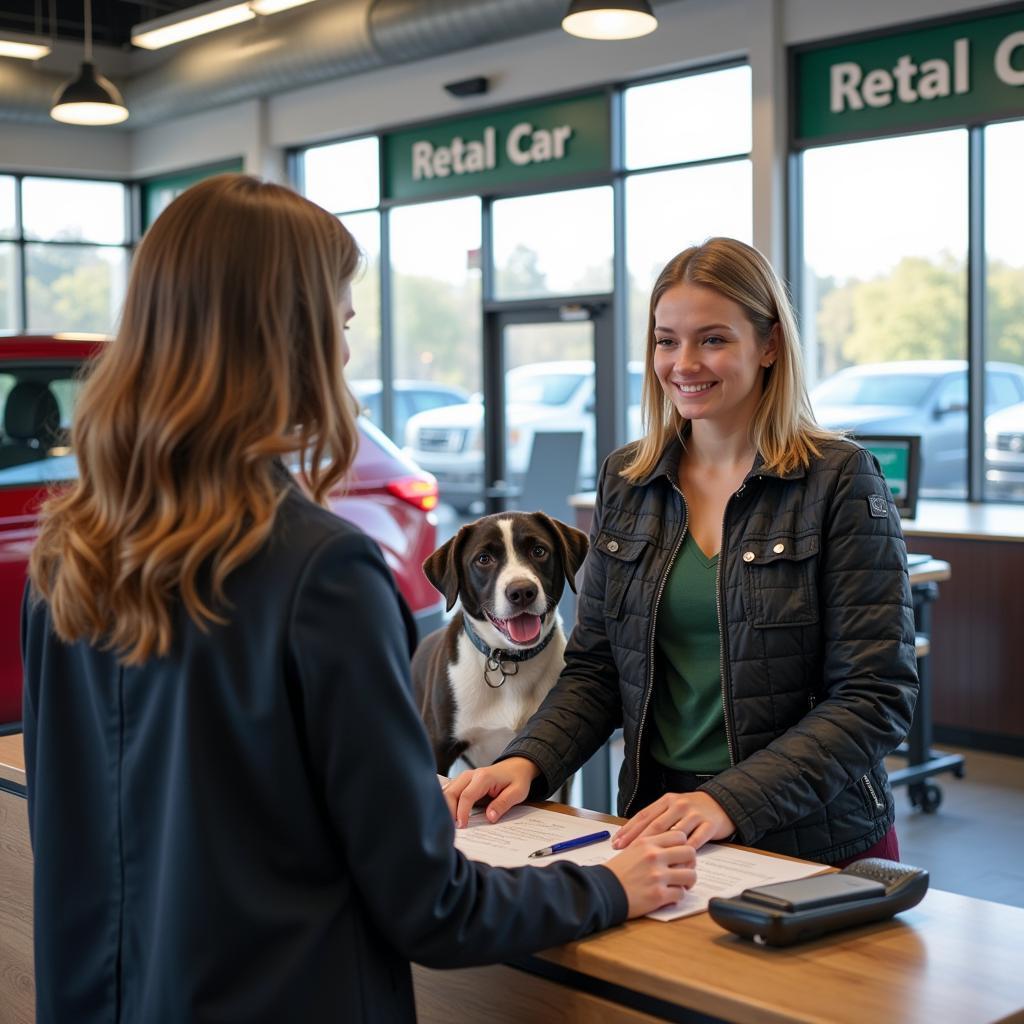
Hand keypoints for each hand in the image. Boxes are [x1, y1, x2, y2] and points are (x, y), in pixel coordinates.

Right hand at [443, 757, 539, 828]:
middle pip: (451, 792)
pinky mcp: (463, 782)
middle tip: (452, 829)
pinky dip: (447, 803)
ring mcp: (465, 777)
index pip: (466, 796)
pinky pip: (450, 791)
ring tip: (449, 824)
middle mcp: (471, 775)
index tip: (462, 827)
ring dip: (446, 807)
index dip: (462, 812)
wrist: (516, 766)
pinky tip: (450, 815)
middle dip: (448, 811)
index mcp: (483, 777)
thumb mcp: (517, 792)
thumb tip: (490, 817)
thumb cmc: (516, 779)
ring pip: (447, 791)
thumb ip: (503, 804)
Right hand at [605, 833, 697, 916]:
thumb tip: (672, 846)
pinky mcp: (658, 895)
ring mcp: (657, 876)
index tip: (680, 853)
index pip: (680, 836)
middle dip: (690, 863)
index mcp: (647, 842)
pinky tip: (670, 896)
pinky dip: (677, 896)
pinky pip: (681, 894)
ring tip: (680, 885)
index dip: (683, 845)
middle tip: (684, 870)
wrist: (603, 890)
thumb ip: (652, 845)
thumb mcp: (632, 849)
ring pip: (690, 875)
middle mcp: (654, 856)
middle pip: (690, 853)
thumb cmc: (617, 871)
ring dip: (688, 882)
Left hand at [611, 791, 734, 851]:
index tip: (616, 842)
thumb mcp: (673, 808)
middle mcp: (679, 805)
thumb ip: (657, 818)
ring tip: (649, 863)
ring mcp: (694, 814)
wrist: (722, 804)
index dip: (629, 829)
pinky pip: (696, 841)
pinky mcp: (709, 825)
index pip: (644, 815)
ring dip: (661, 850)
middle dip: (638, 840)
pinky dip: (684, 852)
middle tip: (625, 852)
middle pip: (655, 825)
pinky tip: (676, 863)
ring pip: (674, 834)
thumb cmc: (692, 810)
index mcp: (667, 800)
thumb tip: (633, 835)